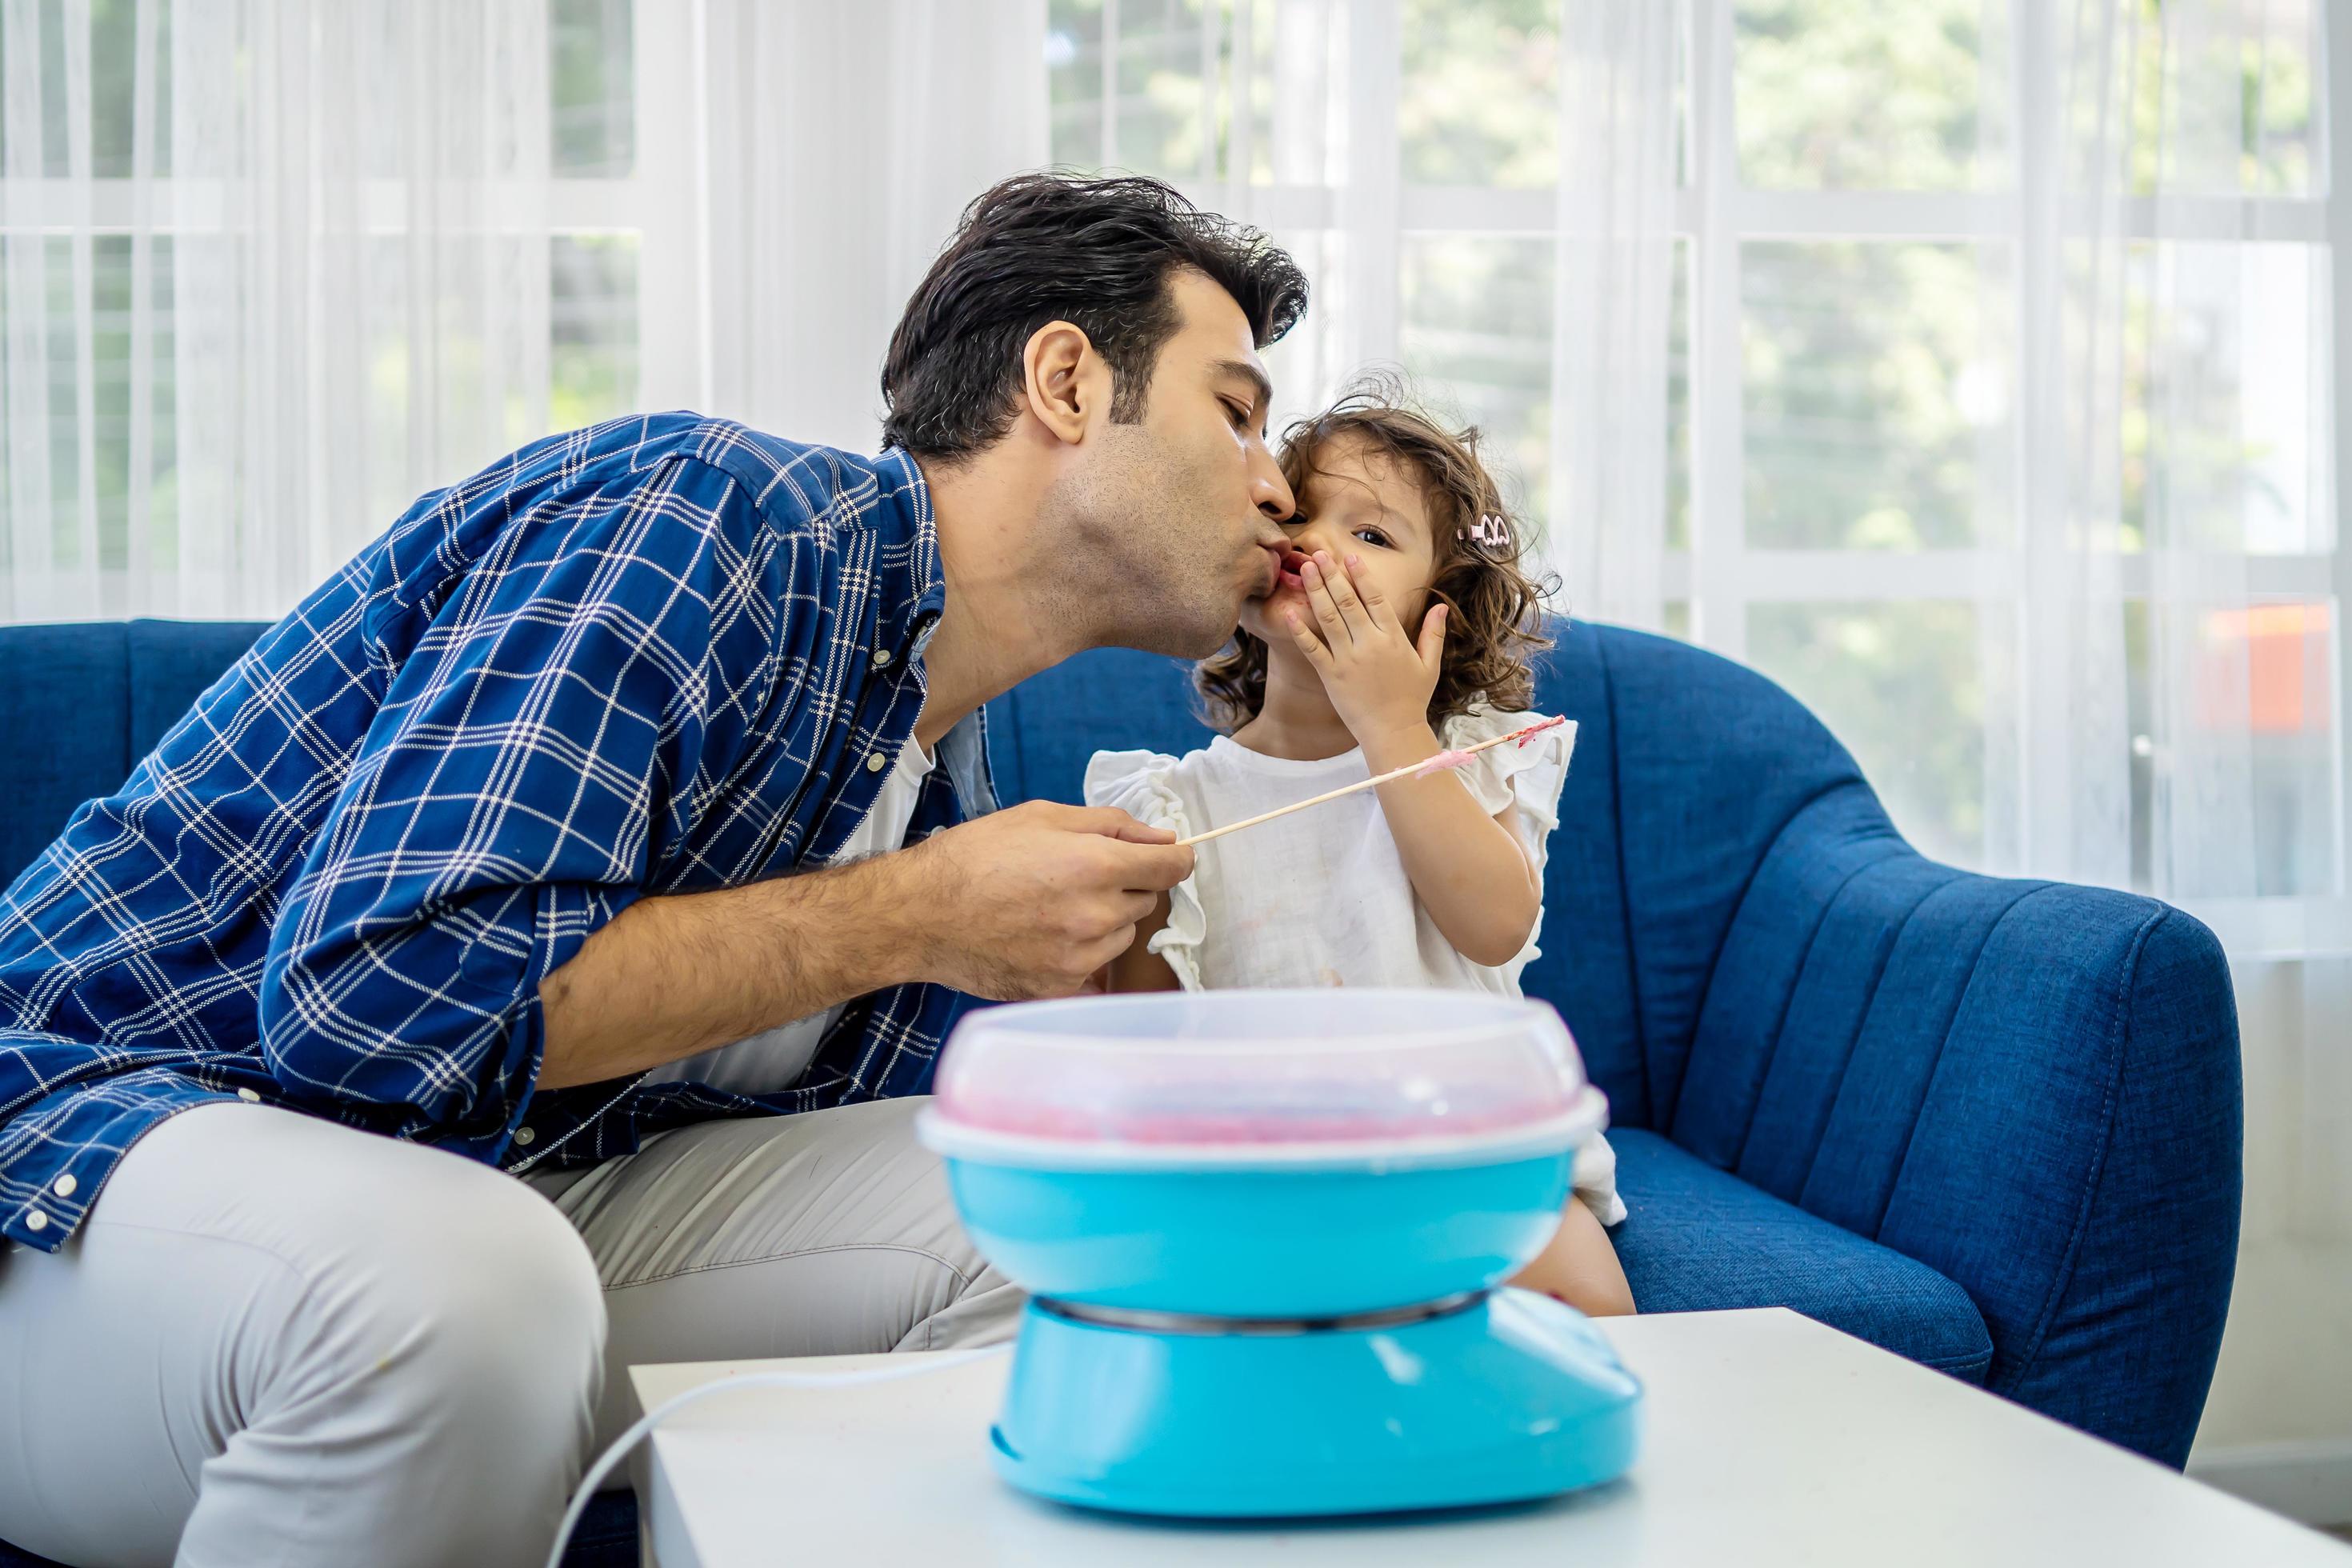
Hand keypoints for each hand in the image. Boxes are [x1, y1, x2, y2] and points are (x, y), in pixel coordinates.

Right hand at [885, 801, 1193, 1000]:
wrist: (919, 914)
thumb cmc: (976, 856)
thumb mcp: (1043, 816)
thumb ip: (1112, 825)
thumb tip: (1163, 839)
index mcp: (1098, 867)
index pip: (1173, 868)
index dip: (1172, 858)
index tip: (1163, 858)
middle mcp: (1097, 917)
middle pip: (1145, 901)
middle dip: (1123, 886)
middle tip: (1073, 876)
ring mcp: (1080, 958)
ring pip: (1122, 937)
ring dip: (1103, 922)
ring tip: (1051, 908)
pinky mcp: (1061, 988)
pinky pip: (1095, 970)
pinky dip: (1080, 954)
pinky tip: (1043, 938)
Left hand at [1284, 549, 1445, 750]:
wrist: (1393, 733)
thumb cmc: (1412, 699)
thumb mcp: (1430, 665)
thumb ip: (1433, 634)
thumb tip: (1441, 607)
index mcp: (1393, 638)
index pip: (1374, 598)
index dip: (1360, 575)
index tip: (1349, 557)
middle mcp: (1369, 644)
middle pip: (1347, 601)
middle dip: (1331, 574)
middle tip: (1317, 552)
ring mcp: (1348, 659)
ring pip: (1328, 617)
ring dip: (1315, 591)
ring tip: (1304, 569)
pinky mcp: (1331, 675)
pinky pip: (1312, 649)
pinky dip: (1300, 630)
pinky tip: (1290, 612)